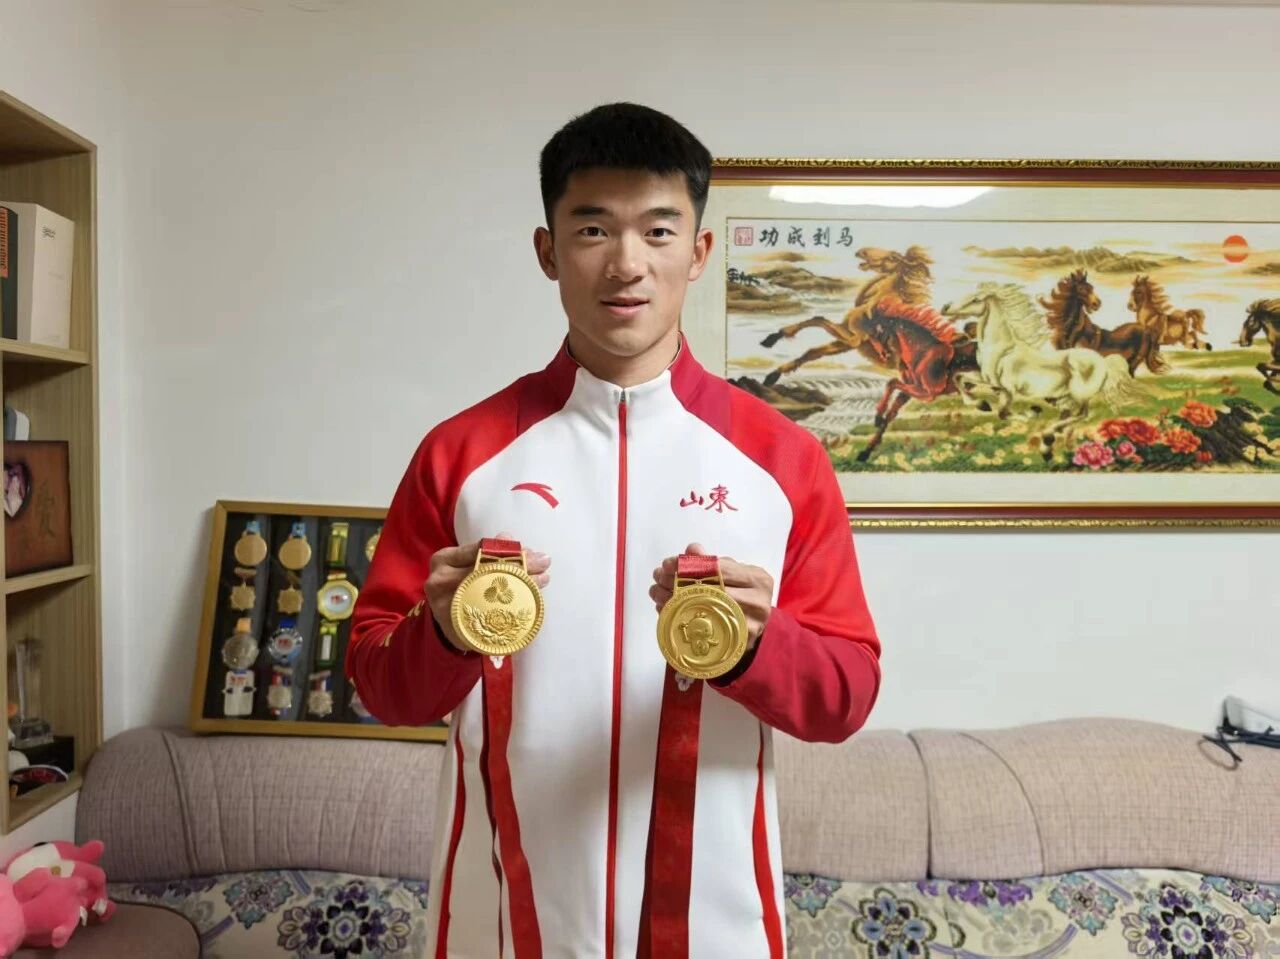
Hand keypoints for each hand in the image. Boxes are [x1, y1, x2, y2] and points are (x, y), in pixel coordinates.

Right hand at [425, 531, 550, 651]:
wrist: (448, 622)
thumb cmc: (461, 585)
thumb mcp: (469, 562)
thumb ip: (488, 550)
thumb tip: (507, 536)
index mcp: (443, 560)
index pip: (480, 550)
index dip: (509, 550)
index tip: (530, 551)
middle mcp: (440, 581)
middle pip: (487, 570)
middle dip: (521, 566)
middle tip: (544, 563)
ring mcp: (446, 606)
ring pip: (492, 593)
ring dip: (523, 585)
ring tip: (543, 579)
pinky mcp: (457, 628)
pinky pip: (491, 616)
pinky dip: (516, 607)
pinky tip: (532, 602)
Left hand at [649, 542, 773, 648]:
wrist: (752, 623)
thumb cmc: (740, 591)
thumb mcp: (729, 571)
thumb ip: (710, 561)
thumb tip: (692, 550)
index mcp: (757, 579)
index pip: (719, 569)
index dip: (690, 565)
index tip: (667, 563)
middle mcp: (757, 603)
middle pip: (709, 592)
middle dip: (676, 584)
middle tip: (657, 578)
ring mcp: (748, 627)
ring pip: (702, 612)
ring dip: (673, 602)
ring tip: (656, 593)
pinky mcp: (735, 645)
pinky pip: (700, 631)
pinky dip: (680, 618)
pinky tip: (667, 611)